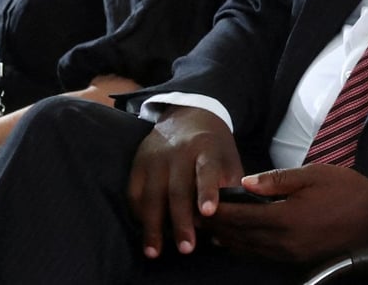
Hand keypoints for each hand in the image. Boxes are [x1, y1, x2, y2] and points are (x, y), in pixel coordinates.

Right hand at [127, 107, 243, 258]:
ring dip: (153, 225)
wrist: (189, 116)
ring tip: (155, 251)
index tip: (208, 212)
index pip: (207, 170)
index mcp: (206, 148)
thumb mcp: (230, 160)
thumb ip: (231, 187)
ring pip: (151, 194)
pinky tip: (145, 232)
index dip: (207, 191)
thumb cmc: (214, 148)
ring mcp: (155, 157)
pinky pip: (134, 193)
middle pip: (177, 189)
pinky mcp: (138, 163)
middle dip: (181, 221)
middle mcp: (179, 151)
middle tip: (187, 248)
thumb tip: (233, 220)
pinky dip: (138, 214)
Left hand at [204, 164, 367, 262]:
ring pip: (250, 249)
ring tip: (211, 229)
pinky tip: (238, 241)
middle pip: (241, 236)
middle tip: (196, 218)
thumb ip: (276, 180)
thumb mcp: (311, 175)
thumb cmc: (345, 190)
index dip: (220, 212)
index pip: (242, 217)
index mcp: (286, 218)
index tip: (200, 205)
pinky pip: (264, 255)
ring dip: (229, 239)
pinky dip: (246, 248)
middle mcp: (285, 242)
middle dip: (218, 226)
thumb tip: (245, 183)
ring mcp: (292, 254)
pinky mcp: (299, 259)